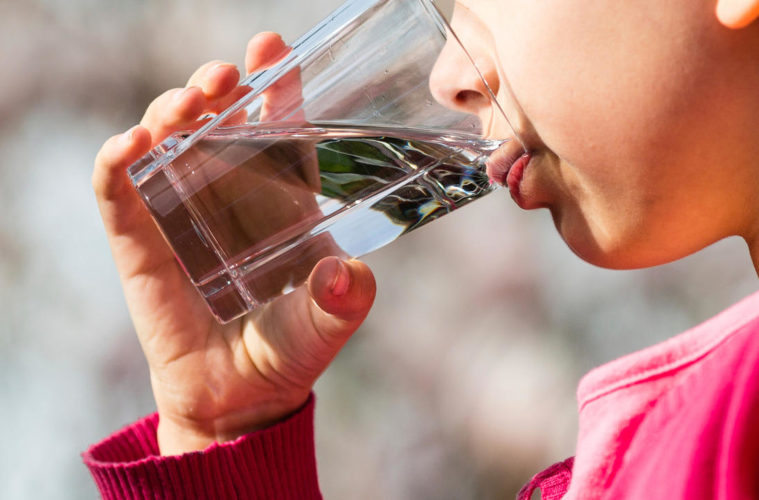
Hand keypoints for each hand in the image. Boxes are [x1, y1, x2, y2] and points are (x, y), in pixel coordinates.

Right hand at [92, 32, 375, 454]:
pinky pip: (119, 190)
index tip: (274, 48)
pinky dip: (118, 163)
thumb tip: (348, 274)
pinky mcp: (140, 240)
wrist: (237, 398)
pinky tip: (131, 145)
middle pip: (218, 121)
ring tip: (187, 104)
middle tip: (226, 76)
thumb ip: (343, 301)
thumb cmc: (287, 351)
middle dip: (218, 87)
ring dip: (171, 111)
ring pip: (167, 140)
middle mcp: (230, 196)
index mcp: (280, 201)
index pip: (279, 130)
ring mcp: (180, 213)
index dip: (277, 87)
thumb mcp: (325, 324)